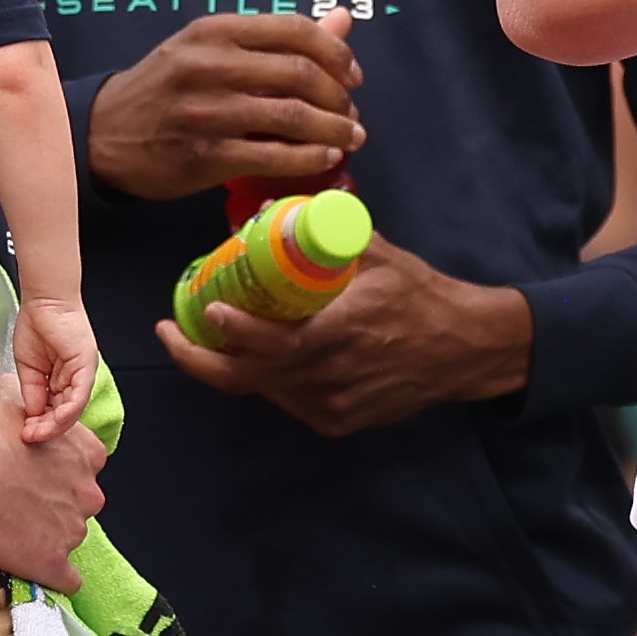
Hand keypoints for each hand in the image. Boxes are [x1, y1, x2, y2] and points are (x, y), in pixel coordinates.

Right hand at [0, 371, 106, 589]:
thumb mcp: (21, 398)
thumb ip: (38, 411)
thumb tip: (26, 405)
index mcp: (89, 454)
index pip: (86, 473)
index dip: (58, 477)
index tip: (34, 479)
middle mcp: (89, 492)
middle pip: (79, 507)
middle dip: (54, 507)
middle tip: (17, 503)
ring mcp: (73, 529)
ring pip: (68, 540)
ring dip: (46, 538)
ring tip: (9, 530)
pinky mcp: (51, 561)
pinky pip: (67, 581)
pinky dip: (51, 576)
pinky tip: (31, 568)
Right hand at [11, 296, 100, 439]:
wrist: (43, 300)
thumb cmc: (37, 325)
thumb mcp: (29, 367)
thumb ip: (33, 391)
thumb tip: (33, 414)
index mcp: (63, 379)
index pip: (56, 410)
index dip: (41, 424)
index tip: (26, 433)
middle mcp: (76, 379)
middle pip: (66, 413)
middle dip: (48, 428)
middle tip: (31, 437)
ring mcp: (83, 373)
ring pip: (74, 408)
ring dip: (56, 424)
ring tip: (38, 433)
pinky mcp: (86, 365)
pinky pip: (80, 394)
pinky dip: (68, 409)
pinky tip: (55, 419)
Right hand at [85, 11, 362, 200]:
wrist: (103, 134)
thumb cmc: (166, 88)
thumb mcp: (212, 49)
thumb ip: (277, 38)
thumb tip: (342, 20)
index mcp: (216, 31)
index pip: (294, 30)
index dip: (336, 54)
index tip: (352, 76)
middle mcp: (211, 65)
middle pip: (300, 73)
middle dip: (339, 97)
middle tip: (352, 114)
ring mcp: (207, 111)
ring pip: (291, 115)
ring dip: (333, 129)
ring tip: (349, 138)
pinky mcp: (204, 155)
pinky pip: (272, 156)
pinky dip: (308, 158)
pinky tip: (323, 159)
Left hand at [152, 234, 531, 436]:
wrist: (465, 350)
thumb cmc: (422, 297)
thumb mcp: (377, 256)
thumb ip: (325, 238)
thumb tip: (274, 213)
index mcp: (343, 334)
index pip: (274, 344)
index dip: (232, 333)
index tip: (205, 310)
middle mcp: (332, 378)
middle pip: (249, 378)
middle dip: (200, 359)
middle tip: (171, 332)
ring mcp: (333, 406)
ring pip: (264, 389)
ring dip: (231, 365)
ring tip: (206, 338)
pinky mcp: (337, 422)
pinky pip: (287, 400)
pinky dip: (266, 378)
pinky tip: (256, 355)